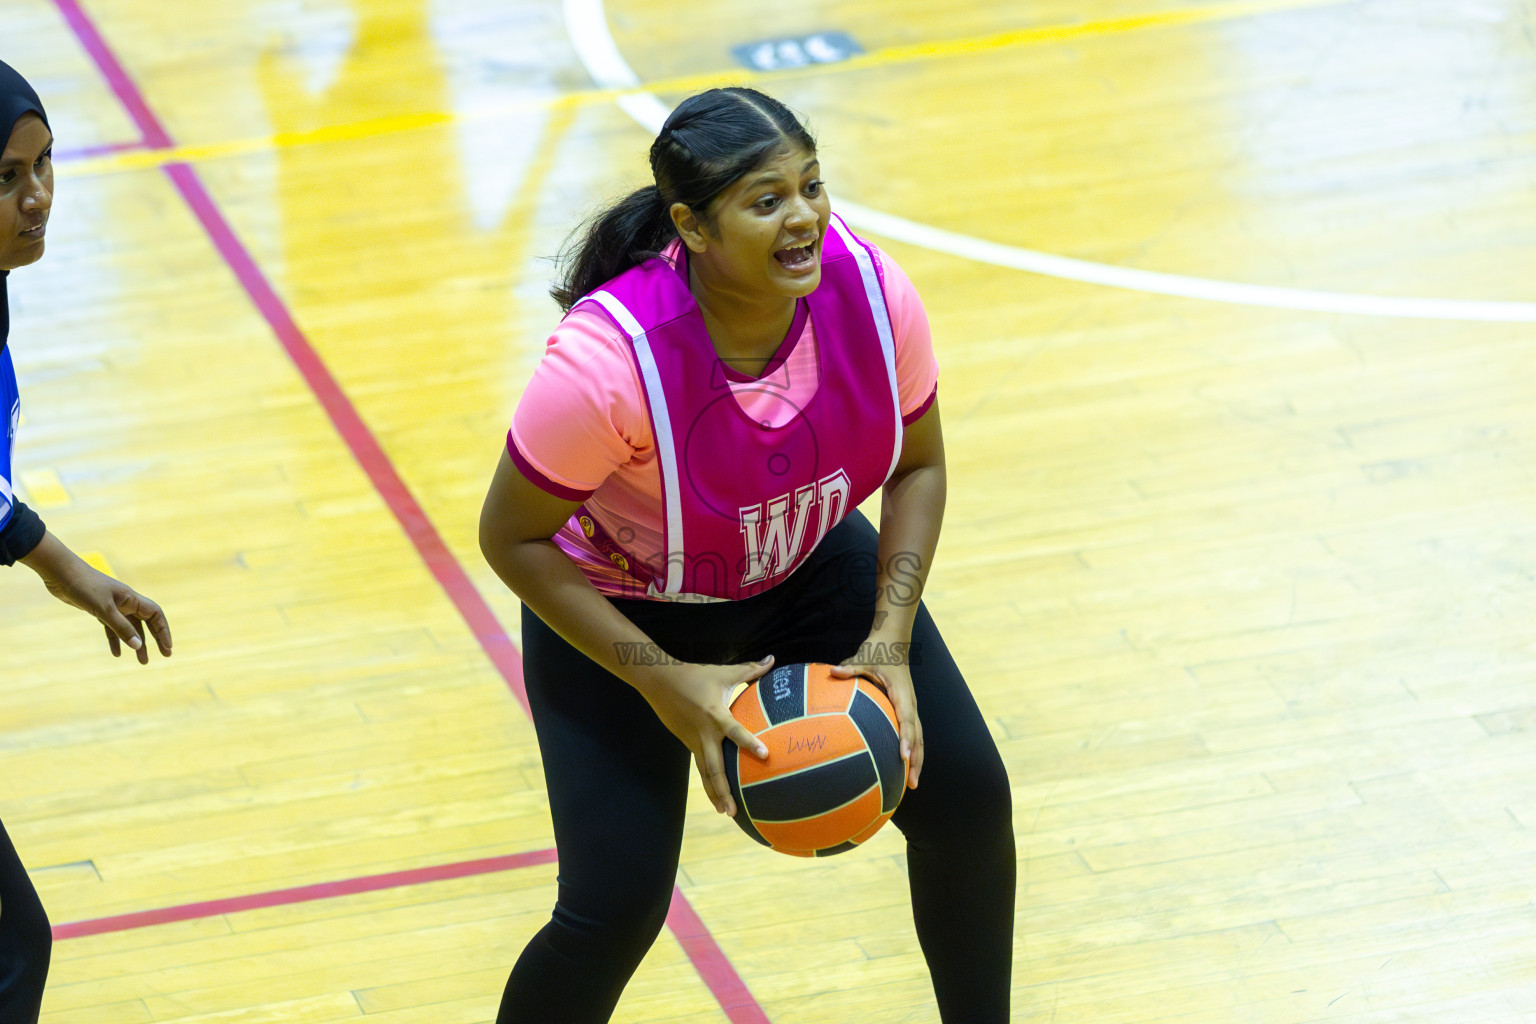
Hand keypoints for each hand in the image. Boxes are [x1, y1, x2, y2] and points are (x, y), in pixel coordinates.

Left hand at [21, 533, 171, 663]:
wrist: (61, 574)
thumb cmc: (85, 587)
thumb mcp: (104, 609)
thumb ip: (121, 628)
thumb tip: (138, 646)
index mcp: (131, 599)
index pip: (155, 616)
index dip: (164, 631)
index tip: (168, 648)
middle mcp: (126, 602)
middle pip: (147, 623)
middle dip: (156, 639)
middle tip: (164, 656)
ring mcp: (113, 606)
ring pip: (130, 628)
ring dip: (136, 644)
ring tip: (142, 661)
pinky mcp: (99, 610)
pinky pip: (112, 628)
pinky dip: (116, 640)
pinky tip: (116, 654)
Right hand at [635, 655, 773, 816]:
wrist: (659, 682)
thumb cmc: (695, 675)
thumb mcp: (724, 672)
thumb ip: (751, 669)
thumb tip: (773, 659)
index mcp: (715, 715)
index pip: (735, 732)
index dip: (750, 743)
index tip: (765, 755)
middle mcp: (704, 734)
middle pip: (713, 768)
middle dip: (723, 791)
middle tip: (734, 811)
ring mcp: (694, 741)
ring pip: (705, 773)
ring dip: (714, 793)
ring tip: (727, 812)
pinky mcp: (688, 743)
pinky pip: (700, 765)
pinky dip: (709, 781)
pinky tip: (718, 793)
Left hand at [832, 647, 922, 788]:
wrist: (893, 642)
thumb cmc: (879, 651)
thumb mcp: (863, 657)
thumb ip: (851, 667)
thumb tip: (834, 671)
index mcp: (902, 694)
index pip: (907, 720)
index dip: (906, 739)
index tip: (903, 757)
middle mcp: (911, 703)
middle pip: (918, 737)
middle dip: (916, 760)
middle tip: (912, 784)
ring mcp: (910, 707)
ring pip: (918, 738)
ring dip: (916, 759)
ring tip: (911, 784)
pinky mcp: (906, 709)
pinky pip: (911, 732)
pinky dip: (910, 750)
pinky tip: (902, 766)